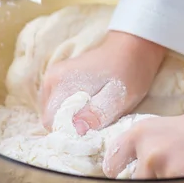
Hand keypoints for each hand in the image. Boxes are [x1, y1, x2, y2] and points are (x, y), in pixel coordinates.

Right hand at [41, 31, 165, 133]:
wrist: (133, 48)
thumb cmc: (128, 73)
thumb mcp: (117, 98)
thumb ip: (95, 114)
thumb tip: (76, 131)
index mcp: (60, 83)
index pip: (50, 122)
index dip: (68, 134)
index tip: (89, 135)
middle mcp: (51, 79)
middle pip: (50, 117)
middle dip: (70, 127)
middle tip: (95, 125)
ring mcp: (54, 77)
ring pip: (54, 112)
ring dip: (71, 119)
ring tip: (95, 115)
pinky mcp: (60, 78)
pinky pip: (59, 103)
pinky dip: (72, 110)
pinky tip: (90, 107)